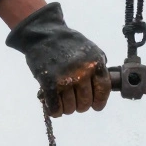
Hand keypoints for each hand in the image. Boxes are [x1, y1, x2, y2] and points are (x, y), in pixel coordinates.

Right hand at [5, 2, 109, 117]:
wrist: (43, 34)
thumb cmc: (67, 43)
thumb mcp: (91, 50)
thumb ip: (99, 68)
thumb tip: (102, 89)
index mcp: (95, 63)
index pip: (103, 91)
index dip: (99, 102)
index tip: (95, 105)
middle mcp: (82, 73)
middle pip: (85, 103)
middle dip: (81, 105)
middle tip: (75, 100)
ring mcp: (65, 79)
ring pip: (70, 108)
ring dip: (67, 108)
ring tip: (63, 100)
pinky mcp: (49, 84)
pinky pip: (55, 107)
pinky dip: (55, 111)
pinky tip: (54, 108)